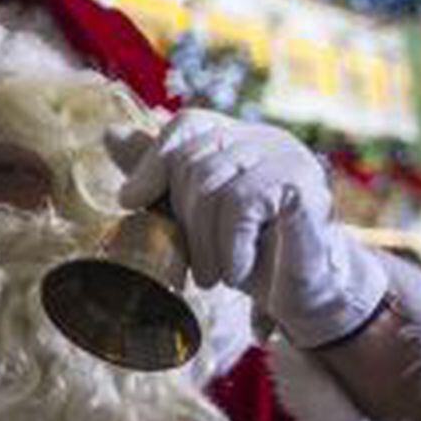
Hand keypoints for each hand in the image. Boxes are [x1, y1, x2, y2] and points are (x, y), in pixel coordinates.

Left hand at [109, 109, 387, 349]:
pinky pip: (243, 202)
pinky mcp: (303, 183)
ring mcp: (287, 156)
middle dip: (183, 220)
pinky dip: (232, 244)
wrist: (311, 295)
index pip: (187, 125)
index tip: (130, 202)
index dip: (153, 161)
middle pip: (194, 161)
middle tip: (195, 265)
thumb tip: (109, 135)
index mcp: (240, 138)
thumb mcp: (198, 215)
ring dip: (207, 243)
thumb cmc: (255, 254)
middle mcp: (265, 138)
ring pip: (213, 185)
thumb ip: (162, 175)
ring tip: (216, 276)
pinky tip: (238, 271)